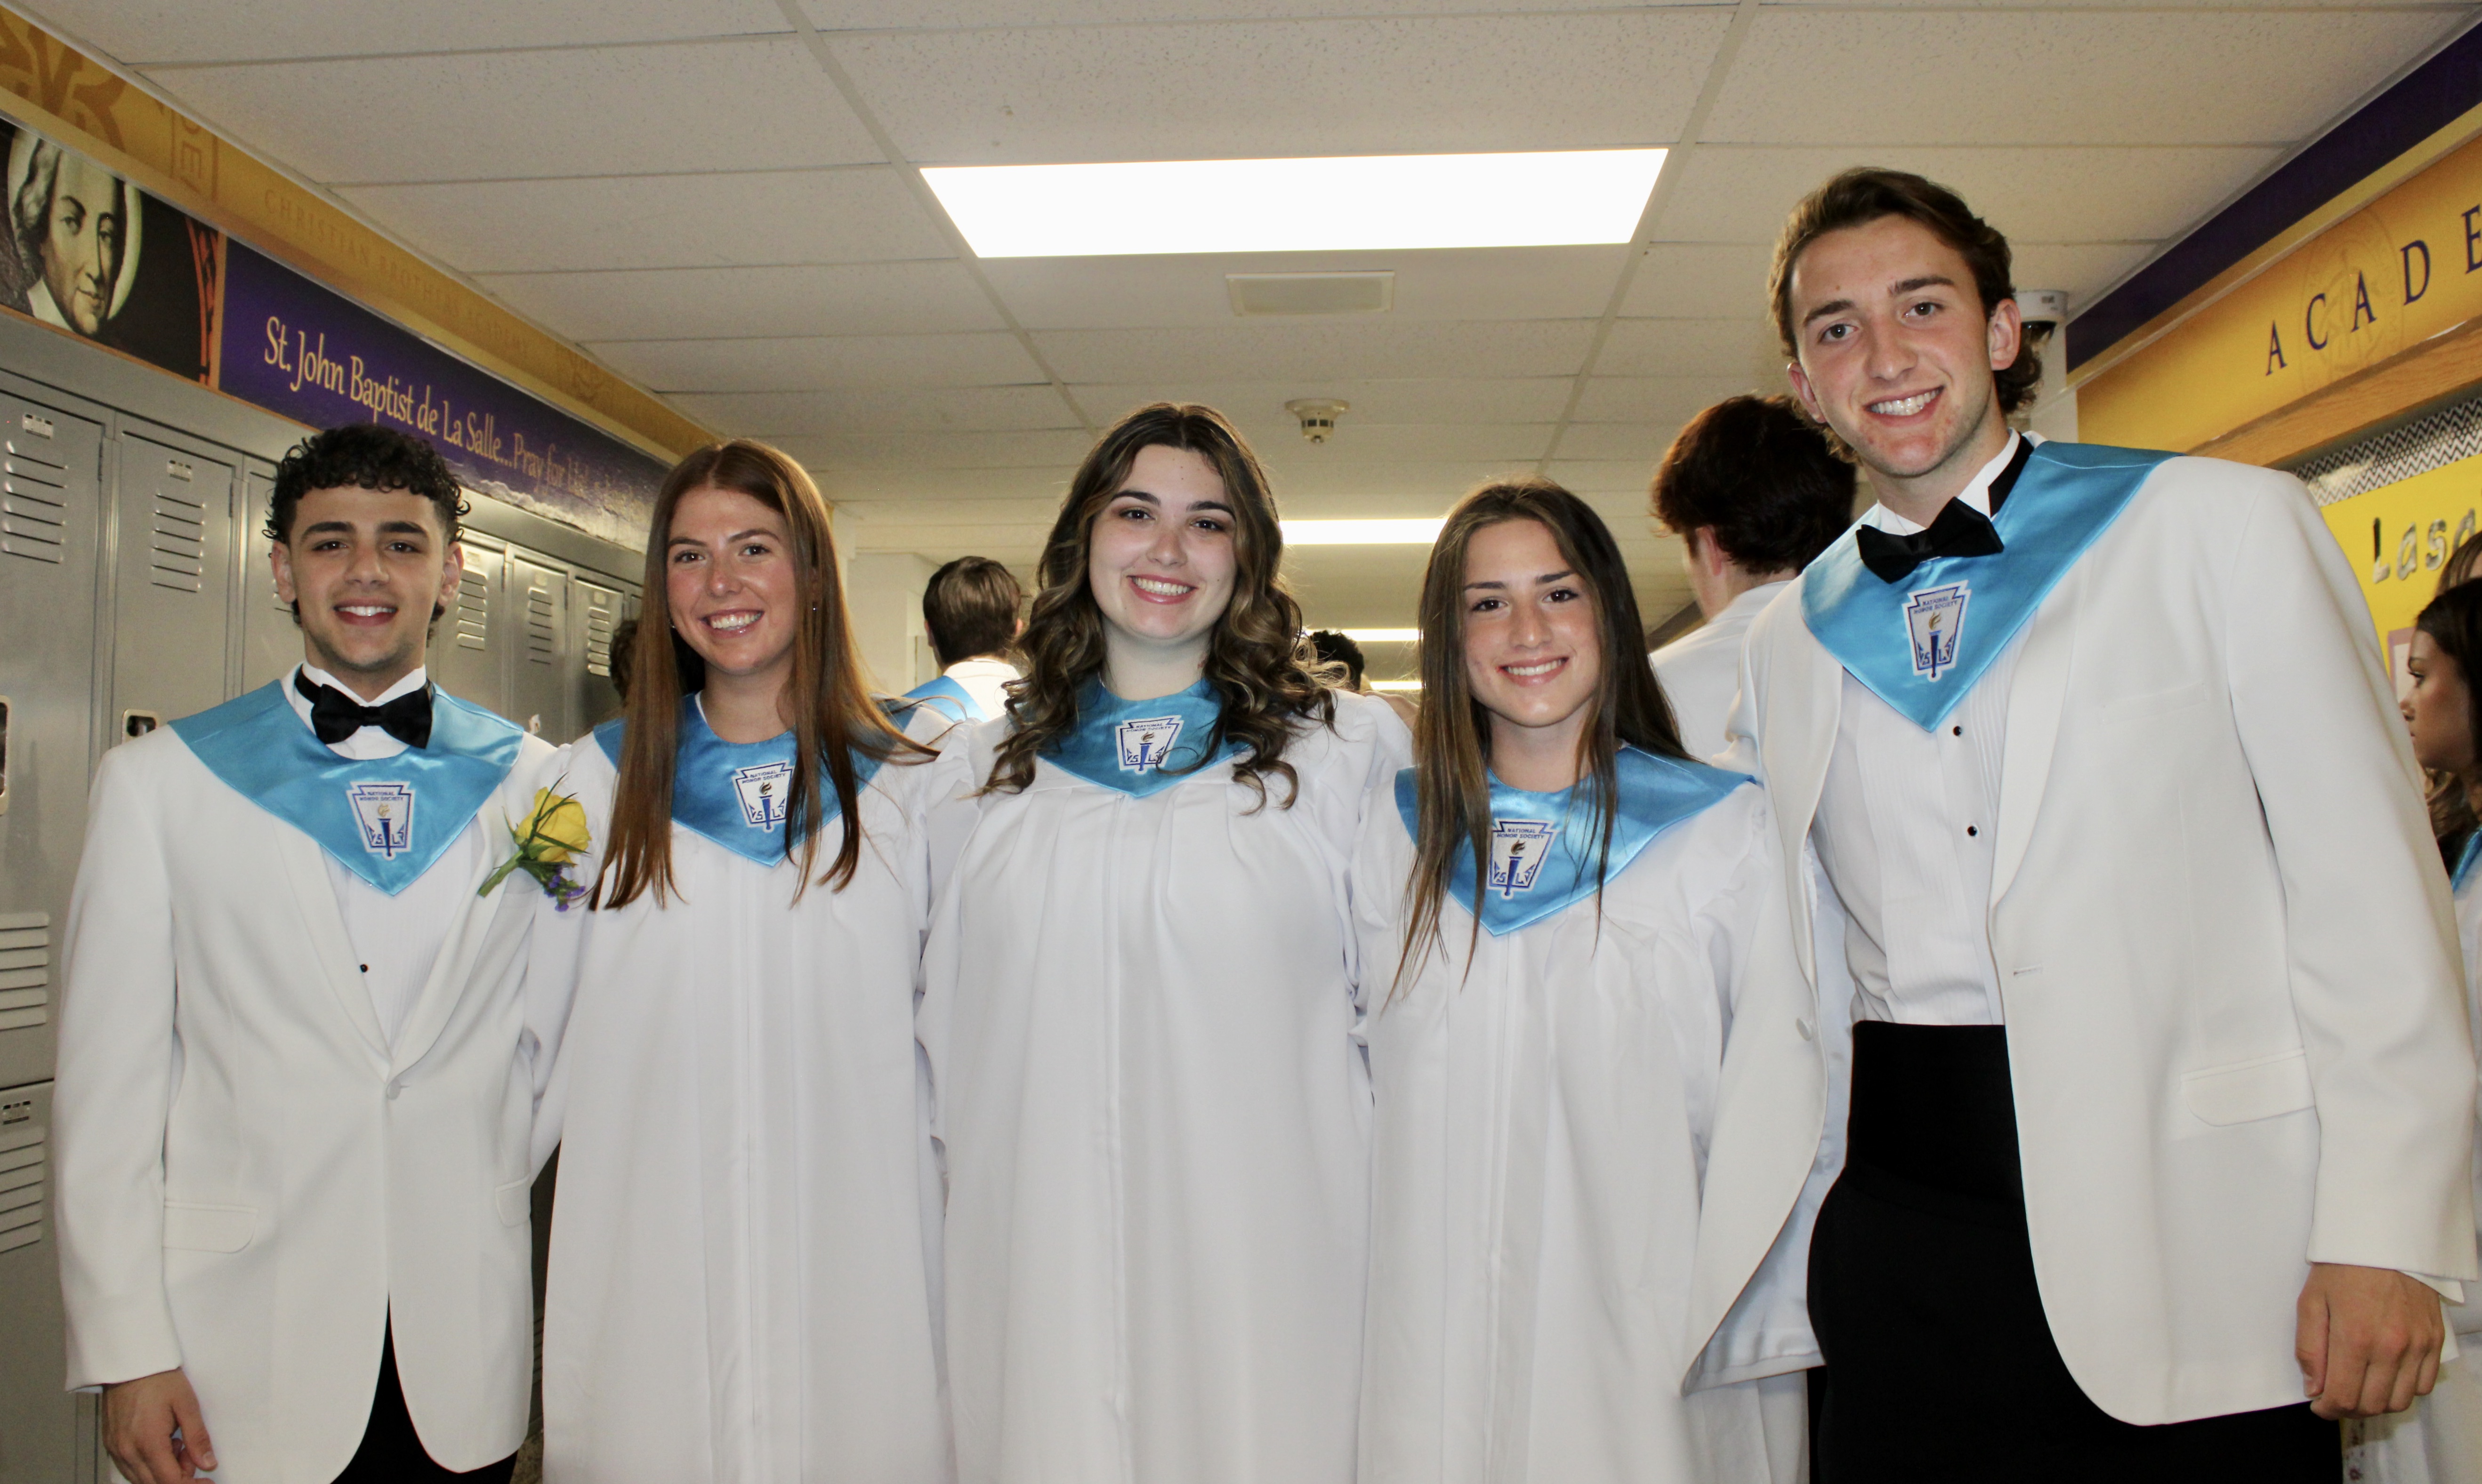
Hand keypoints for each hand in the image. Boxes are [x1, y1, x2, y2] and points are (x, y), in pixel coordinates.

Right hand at [103, 1369, 215, 1482]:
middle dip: (179, 1477)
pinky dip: (148, 1465)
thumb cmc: (157, 1379)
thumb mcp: (187, 1405)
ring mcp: (116, 1449)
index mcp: (148, 1443)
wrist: (128, 1364)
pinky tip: (161, 1444)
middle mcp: (127, 1451)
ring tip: (178, 1444)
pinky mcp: (111, 1444)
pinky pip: (129, 1468)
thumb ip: (198, 1438)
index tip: (206, 1482)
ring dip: (163, 1472)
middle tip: (192, 1454)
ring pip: (141, 1479)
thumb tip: (207, 1464)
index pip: (169, 1482)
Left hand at [2296, 1262, 2445, 1419]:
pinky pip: (2424, 1384)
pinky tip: (2386, 1377)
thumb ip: (2309, 1349)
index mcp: (2355, 1338)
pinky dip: (2404, 1390)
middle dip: (2349, 1409)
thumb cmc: (2344, 1266)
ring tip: (2360, 1387)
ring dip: (2377, 1403)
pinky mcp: (2434, 1340)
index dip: (2327, 1410)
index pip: (2343, 1397)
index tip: (2319, 1405)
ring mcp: (2417, 1345)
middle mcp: (2391, 1347)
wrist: (2385, 1239)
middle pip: (2372, 1405)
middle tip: (2336, 1397)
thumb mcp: (2311, 1302)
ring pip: (2400, 1401)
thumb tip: (2313, 1388)